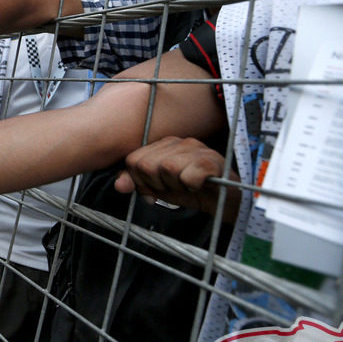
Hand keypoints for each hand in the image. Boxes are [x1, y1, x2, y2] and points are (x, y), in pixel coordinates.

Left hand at [114, 136, 240, 222]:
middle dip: (157, 184)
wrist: (222, 199)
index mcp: (162, 145)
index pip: (133, 160)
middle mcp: (177, 141)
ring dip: (175, 186)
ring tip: (187, 186)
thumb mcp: (158, 188)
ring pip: (167, 169)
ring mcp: (196, 148)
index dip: (140, 181)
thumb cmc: (189, 190)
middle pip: (147, 165)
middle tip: (173, 187)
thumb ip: (136, 183)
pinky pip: (189, 176)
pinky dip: (192, 186)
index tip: (156, 188)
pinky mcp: (211, 161)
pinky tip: (198, 186)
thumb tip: (119, 185)